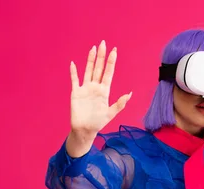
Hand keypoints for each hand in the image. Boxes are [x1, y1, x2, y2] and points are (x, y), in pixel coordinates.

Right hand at [67, 41, 131, 155]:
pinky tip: (73, 63)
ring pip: (88, 71)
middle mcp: (95, 87)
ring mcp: (85, 89)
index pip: (108, 73)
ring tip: (93, 48)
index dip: (111, 62)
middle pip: (98, 68)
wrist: (85, 130)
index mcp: (104, 91)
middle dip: (101, 56)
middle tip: (104, 43)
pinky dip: (74, 72)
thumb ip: (119, 104)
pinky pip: (75, 80)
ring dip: (90, 60)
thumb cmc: (98, 123)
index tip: (114, 51)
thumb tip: (129, 94)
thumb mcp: (110, 114)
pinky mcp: (76, 93)